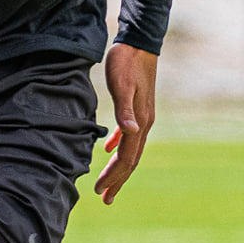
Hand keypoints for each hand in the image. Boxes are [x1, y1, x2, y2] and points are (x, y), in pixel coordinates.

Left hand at [95, 43, 157, 203]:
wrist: (139, 43)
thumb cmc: (126, 63)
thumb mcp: (122, 86)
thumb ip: (125, 110)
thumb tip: (129, 132)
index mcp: (140, 122)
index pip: (128, 157)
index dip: (114, 175)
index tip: (100, 190)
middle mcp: (144, 123)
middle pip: (132, 159)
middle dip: (118, 180)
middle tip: (104, 198)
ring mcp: (142, 116)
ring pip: (131, 150)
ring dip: (119, 168)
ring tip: (107, 183)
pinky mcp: (137, 108)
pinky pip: (128, 135)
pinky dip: (118, 147)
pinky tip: (107, 150)